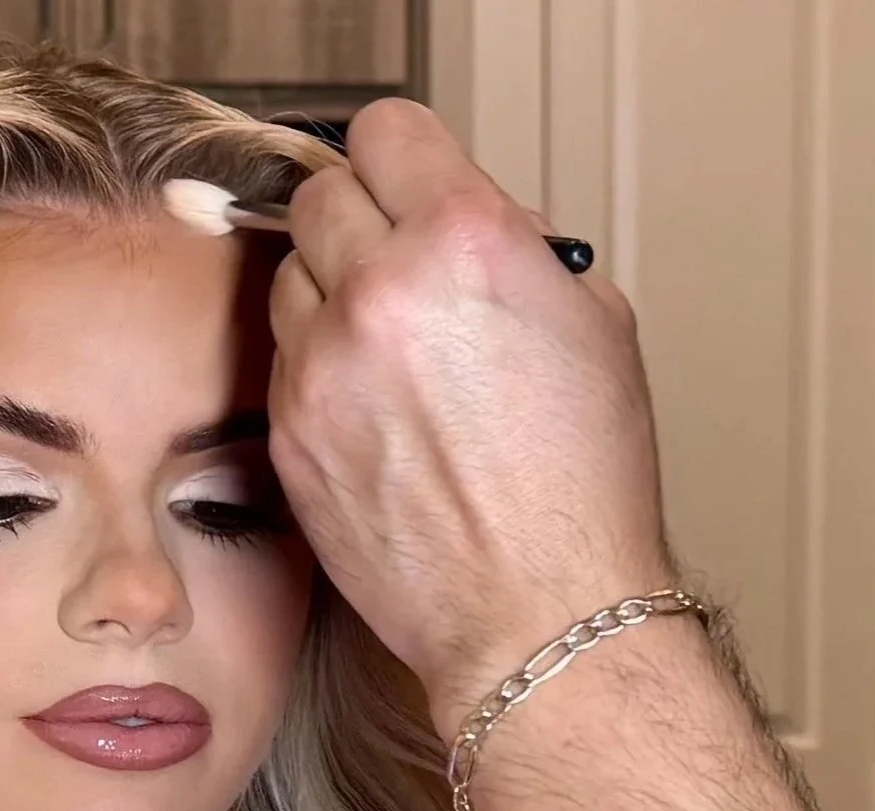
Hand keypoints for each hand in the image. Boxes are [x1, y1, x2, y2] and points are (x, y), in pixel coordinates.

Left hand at [267, 97, 677, 733]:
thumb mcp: (592, 325)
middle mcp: (377, 294)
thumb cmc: (578, 492)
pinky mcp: (287, 438)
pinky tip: (370, 414)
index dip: (401, 159)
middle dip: (359, 222)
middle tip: (395, 266)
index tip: (407, 182)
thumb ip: (515, 252)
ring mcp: (319, 370)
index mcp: (462, 241)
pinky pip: (282, 368)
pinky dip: (316, 374)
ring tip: (387, 351)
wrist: (534, 613)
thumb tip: (467, 229)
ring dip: (329, 298)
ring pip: (289, 282)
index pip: (386, 133)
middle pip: (321, 199)